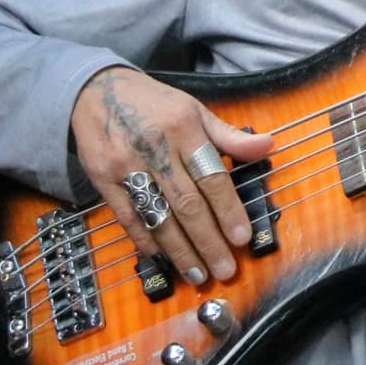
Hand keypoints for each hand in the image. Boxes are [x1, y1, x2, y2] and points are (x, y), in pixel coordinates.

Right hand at [71, 66, 273, 286]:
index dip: (228, 210)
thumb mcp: (195, 110)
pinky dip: (145, 240)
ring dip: (180, 250)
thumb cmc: (155, 103)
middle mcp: (156, 149)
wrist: (96, 90)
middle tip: (225, 269)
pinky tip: (162, 258)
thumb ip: (230, 135)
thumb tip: (268, 145)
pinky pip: (127, 217)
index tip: (241, 238)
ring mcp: (127, 166)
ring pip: (158, 216)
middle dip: (208, 241)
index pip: (212, 177)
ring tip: (198, 274)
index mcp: (184, 129)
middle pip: (187, 204)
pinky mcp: (103, 180)